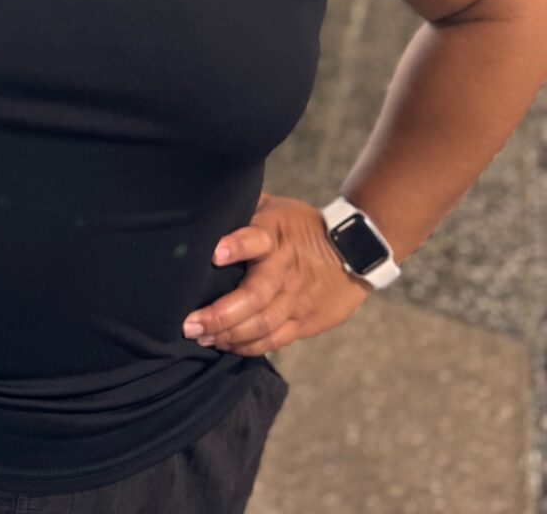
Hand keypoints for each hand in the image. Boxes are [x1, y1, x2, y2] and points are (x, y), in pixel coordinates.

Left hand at [181, 192, 373, 355]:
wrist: (356, 250)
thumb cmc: (302, 225)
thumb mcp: (275, 207)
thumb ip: (245, 207)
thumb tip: (208, 199)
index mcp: (273, 237)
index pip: (254, 240)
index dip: (235, 246)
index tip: (214, 253)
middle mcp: (283, 270)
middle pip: (254, 296)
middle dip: (221, 314)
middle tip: (190, 324)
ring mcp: (295, 299)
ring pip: (261, 324)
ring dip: (229, 335)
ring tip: (202, 338)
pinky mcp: (305, 321)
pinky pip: (274, 340)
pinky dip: (248, 346)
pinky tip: (226, 346)